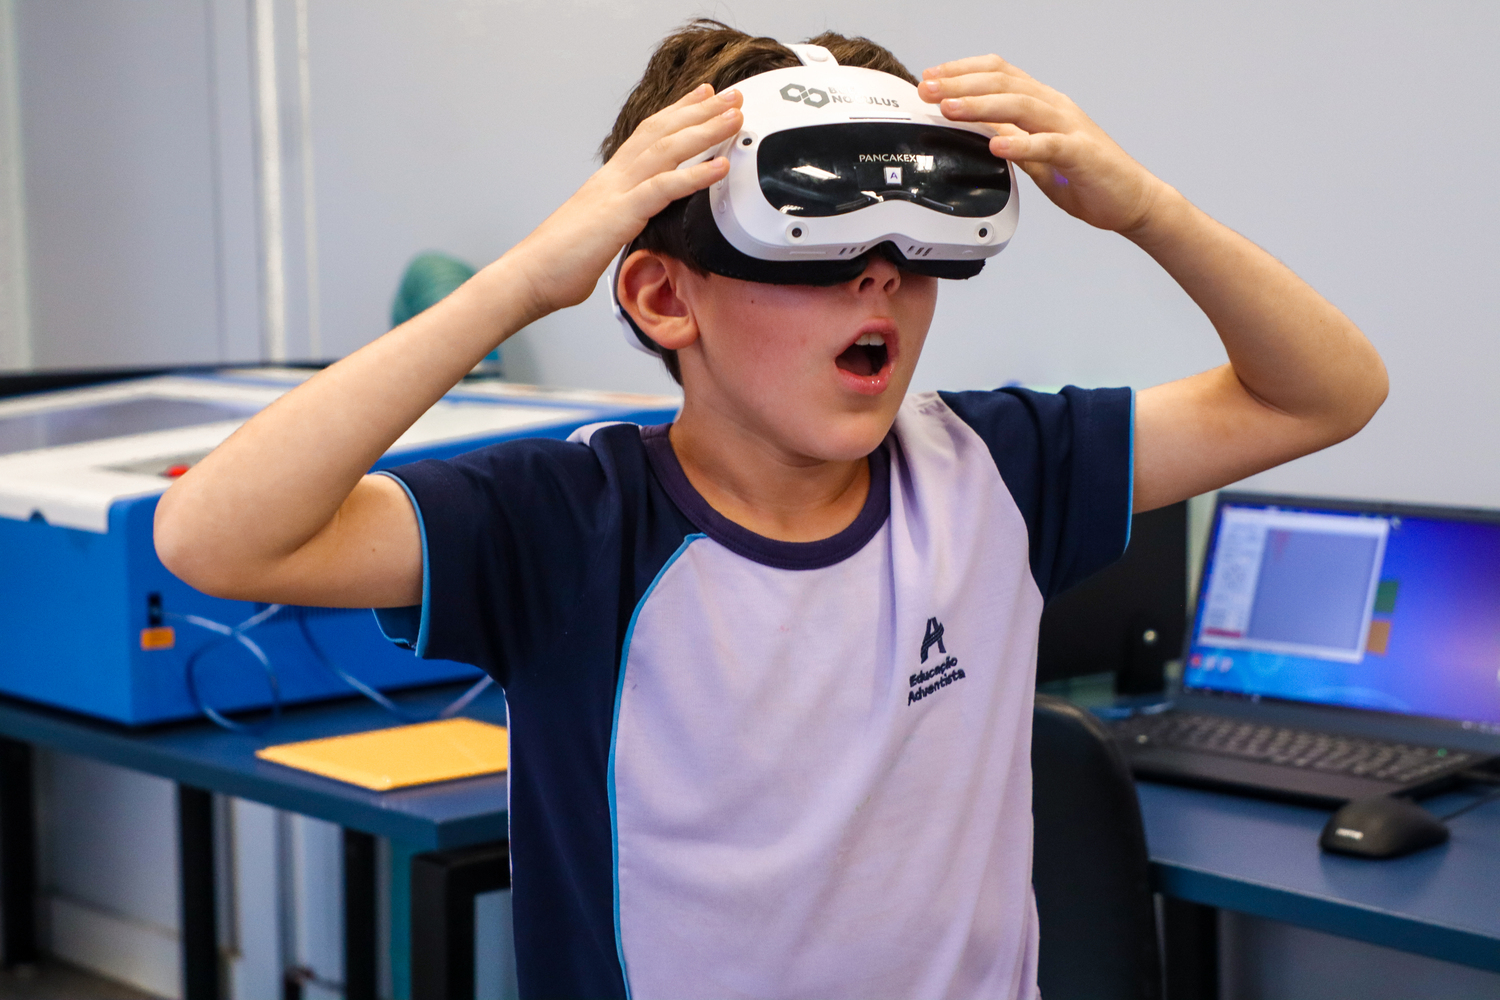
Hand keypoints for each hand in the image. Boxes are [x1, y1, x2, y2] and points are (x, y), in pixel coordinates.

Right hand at [505, 85, 742, 317]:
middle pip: (661, 132)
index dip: (677, 113)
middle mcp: (613, 178)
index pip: (647, 136)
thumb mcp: (599, 236)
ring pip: (666, 150)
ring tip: (735, 116)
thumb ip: (620, 226)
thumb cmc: (558, 264)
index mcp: (608, 181)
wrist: (528, 277)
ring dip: (704, 131)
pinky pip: (663, 188)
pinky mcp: (619, 214)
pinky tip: (721, 166)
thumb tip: (630, 234)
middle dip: (700, 111)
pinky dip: (695, 175)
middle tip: (732, 94)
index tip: (703, 97)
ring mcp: (615, 192)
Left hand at [920, 56, 1169, 235]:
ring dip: (981, 105)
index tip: (931, 77)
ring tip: (950, 109)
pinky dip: (1020, 143)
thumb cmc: (1084, 177)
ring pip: (1021, 105)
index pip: (999, 73)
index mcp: (1043, 104)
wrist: (1130, 199)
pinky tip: (996, 145)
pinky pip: (1048, 144)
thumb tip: (976, 127)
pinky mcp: (1081, 154)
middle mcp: (1055, 107)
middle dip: (960, 84)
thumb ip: (1010, 137)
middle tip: (927, 90)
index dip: (963, 71)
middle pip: (1003, 83)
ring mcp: (1069, 127)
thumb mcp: (1035, 155)